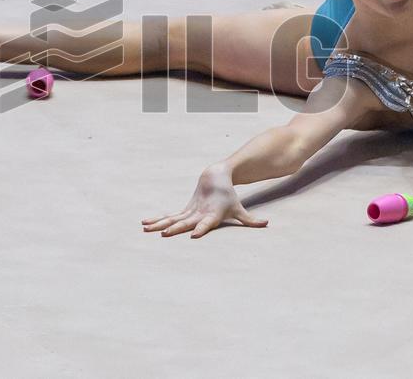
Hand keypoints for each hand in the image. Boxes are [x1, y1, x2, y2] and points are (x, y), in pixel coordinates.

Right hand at [141, 163, 268, 238]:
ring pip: (172, 219)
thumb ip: (251, 220)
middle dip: (175, 228)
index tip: (194, 234)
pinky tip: (145, 224)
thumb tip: (267, 223)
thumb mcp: (239, 209)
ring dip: (159, 224)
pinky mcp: (184, 210)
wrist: (215, 176)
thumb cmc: (228, 197)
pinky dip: (157, 220)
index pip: (206, 223)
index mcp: (211, 215)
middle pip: (185, 222)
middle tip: (164, 235)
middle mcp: (198, 213)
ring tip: (145, 229)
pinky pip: (168, 216)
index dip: (201, 228)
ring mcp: (189, 211)